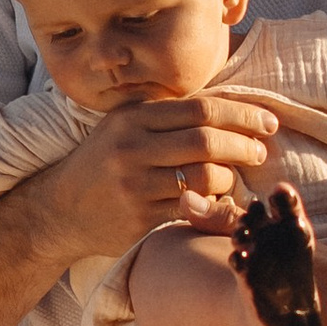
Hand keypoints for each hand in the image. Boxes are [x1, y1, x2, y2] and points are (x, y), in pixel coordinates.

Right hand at [40, 92, 279, 256]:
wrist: (60, 209)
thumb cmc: (105, 161)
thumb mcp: (125, 125)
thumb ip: (168, 114)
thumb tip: (230, 106)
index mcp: (133, 118)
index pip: (201, 108)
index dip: (242, 114)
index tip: (267, 121)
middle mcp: (132, 148)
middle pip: (206, 141)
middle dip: (243, 146)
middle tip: (260, 151)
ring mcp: (135, 186)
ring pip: (204, 178)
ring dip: (230, 178)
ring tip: (233, 178)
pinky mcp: (139, 219)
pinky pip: (192, 210)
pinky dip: (214, 205)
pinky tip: (220, 202)